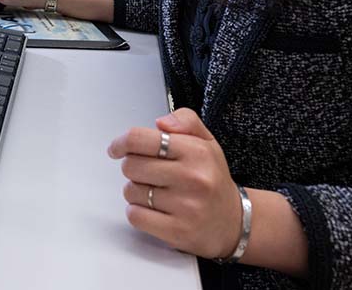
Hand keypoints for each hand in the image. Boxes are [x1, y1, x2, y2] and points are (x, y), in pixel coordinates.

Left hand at [107, 108, 243, 260]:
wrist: (234, 222)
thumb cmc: (213, 179)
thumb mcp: (206, 141)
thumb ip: (185, 121)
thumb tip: (161, 123)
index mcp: (196, 151)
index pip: (141, 139)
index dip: (121, 142)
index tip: (116, 149)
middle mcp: (192, 178)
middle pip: (131, 165)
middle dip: (132, 168)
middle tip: (147, 173)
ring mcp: (185, 206)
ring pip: (131, 191)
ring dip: (136, 191)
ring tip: (157, 192)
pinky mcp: (178, 231)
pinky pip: (135, 216)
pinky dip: (138, 212)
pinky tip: (154, 209)